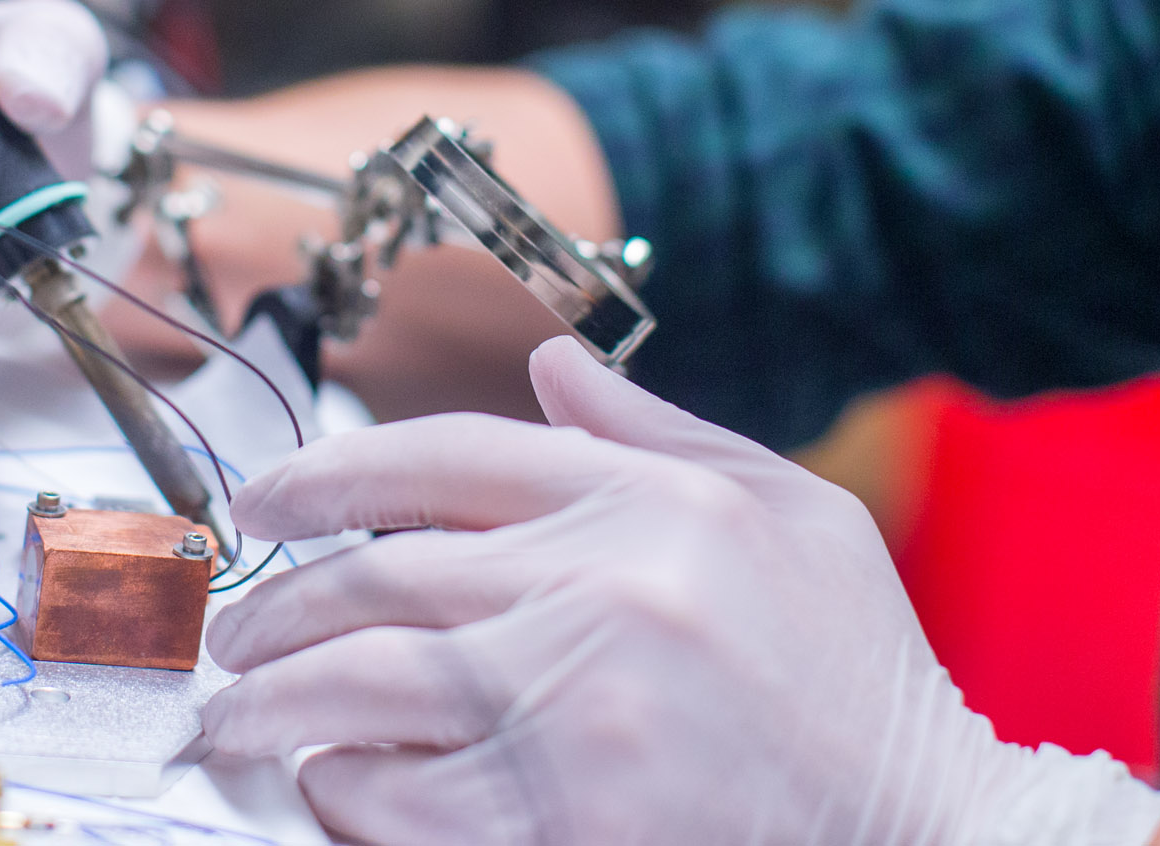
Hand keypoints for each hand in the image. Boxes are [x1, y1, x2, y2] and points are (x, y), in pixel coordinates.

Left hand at [200, 338, 1159, 845]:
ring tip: (233, 714)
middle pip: (377, 573)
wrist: (928, 826)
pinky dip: (343, 790)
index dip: (328, 473)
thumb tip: (549, 361)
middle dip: (276, 603)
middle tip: (232, 631)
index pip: (440, 455)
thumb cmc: (855, 671)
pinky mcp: (562, 818)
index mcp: (645, 501)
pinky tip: (325, 783)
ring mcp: (575, 707)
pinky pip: (401, 798)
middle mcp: (599, 589)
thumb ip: (654, 428)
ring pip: (362, 686)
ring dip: (273, 701)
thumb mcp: (786, 510)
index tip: (265, 499)